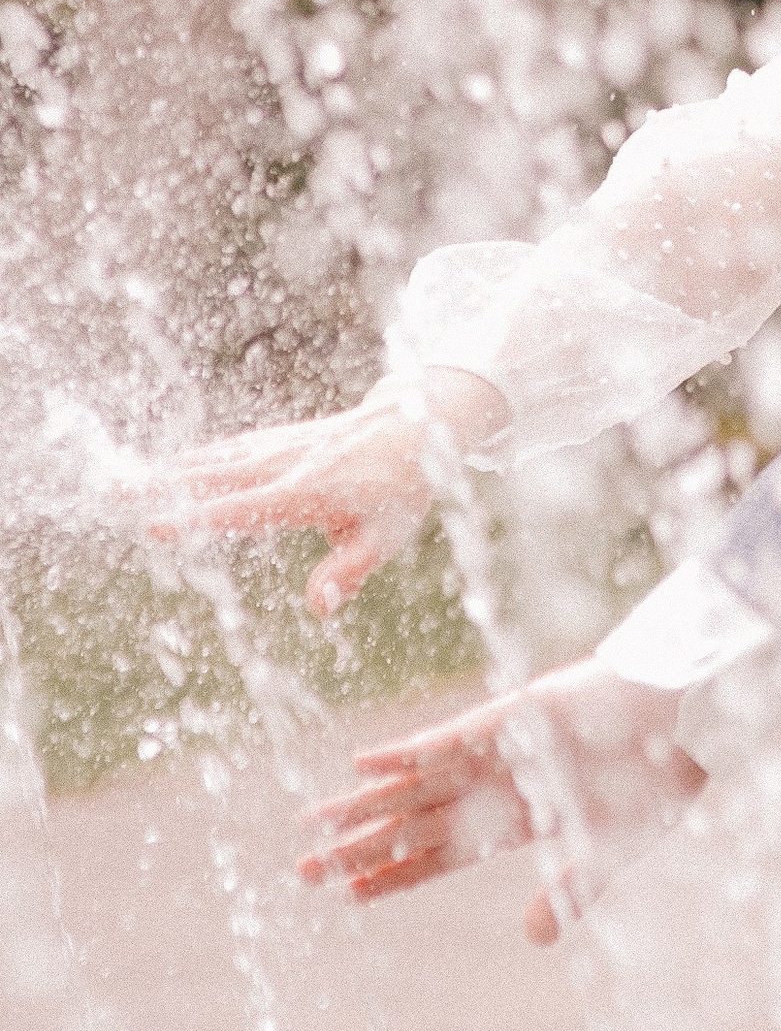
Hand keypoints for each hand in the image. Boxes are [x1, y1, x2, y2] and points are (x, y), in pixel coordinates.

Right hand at [145, 369, 508, 615]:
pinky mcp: (278, 438)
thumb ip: (348, 571)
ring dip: (168, 469)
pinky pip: (229, 448)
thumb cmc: (402, 488)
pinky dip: (194, 457)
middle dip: (161, 485)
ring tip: (124, 480)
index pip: (242, 508)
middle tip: (113, 492)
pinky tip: (168, 467)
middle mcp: (284, 462)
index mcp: (306, 490)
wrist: (419, 423)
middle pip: (213, 476)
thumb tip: (317, 607)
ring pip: (215, 459)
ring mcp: (279, 445)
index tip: (157, 525)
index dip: (198, 517)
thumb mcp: (386, 537)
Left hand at [298, 662, 706, 943]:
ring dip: (363, 805)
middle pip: (413, 824)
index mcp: (519, 819)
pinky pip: (445, 742)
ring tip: (311, 823)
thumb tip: (533, 938)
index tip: (347, 897)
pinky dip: (402, 754)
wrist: (689, 716)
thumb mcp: (611, 850)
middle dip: (359, 847)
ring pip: (415, 785)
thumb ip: (572, 891)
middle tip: (301, 869)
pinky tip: (362, 765)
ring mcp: (498, 751)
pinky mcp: (508, 718)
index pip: (440, 857)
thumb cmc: (659, 776)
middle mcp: (496, 786)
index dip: (393, 878)